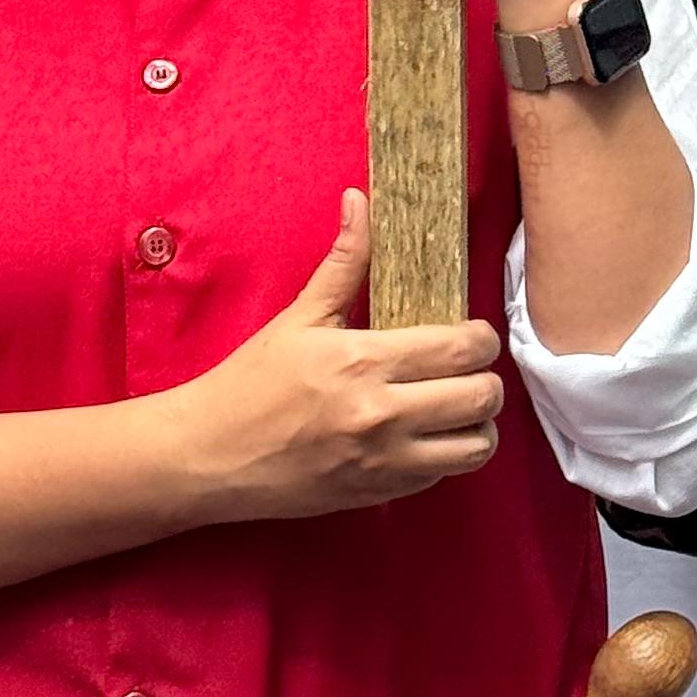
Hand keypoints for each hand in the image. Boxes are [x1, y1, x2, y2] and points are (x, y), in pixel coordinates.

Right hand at [179, 193, 503, 521]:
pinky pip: (442, 476)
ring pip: (475, 447)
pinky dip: (446, 454)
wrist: (210, 455)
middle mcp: (382, 416)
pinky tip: (424, 433)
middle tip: (468, 367)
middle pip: (481, 398)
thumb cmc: (252, 382)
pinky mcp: (378, 495)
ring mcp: (383, 463)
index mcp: (364, 361)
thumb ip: (344, 261)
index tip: (471, 332)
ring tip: (457, 404)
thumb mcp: (299, 317)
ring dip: (477, 424)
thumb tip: (361, 201)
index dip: (482, 337)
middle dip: (486, 378)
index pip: (461, 349)